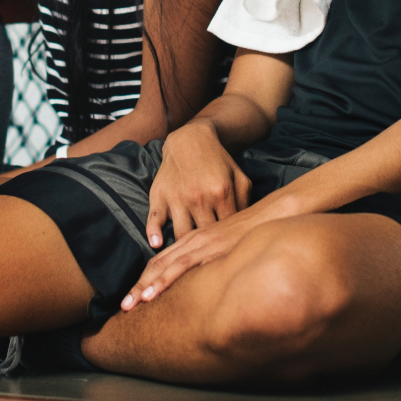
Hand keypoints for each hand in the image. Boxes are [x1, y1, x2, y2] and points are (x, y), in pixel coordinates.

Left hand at [121, 201, 269, 311]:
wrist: (270, 214)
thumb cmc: (250, 230)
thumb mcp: (225, 242)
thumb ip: (212, 257)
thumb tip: (203, 278)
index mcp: (192, 239)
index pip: (161, 261)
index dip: (144, 279)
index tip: (131, 297)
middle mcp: (192, 241)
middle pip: (157, 265)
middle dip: (138, 287)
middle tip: (122, 307)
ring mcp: (200, 245)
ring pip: (165, 266)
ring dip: (146, 286)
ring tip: (130, 305)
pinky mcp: (210, 249)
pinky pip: (183, 266)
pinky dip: (165, 280)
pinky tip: (153, 293)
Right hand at [143, 121, 251, 249]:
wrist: (191, 139)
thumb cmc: (218, 162)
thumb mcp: (240, 178)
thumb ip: (246, 203)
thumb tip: (245, 229)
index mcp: (222, 193)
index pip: (227, 230)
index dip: (229, 243)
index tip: (229, 252)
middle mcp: (199, 197)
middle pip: (205, 236)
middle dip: (208, 250)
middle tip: (210, 261)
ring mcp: (178, 197)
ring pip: (181, 234)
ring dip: (184, 248)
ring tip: (187, 259)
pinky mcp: (160, 195)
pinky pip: (154, 218)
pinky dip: (154, 232)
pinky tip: (156, 243)